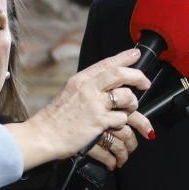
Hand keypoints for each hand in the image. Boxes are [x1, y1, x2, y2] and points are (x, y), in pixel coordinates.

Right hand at [7, 49, 152, 169]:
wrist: (43, 135)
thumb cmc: (57, 117)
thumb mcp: (71, 93)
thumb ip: (89, 87)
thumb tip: (110, 84)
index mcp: (81, 80)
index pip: (107, 63)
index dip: (124, 57)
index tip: (136, 54)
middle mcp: (88, 88)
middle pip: (120, 75)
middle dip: (137, 76)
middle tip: (145, 83)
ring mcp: (94, 105)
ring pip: (126, 97)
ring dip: (132, 104)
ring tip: (128, 110)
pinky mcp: (99, 121)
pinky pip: (121, 118)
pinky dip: (122, 123)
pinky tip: (115, 126)